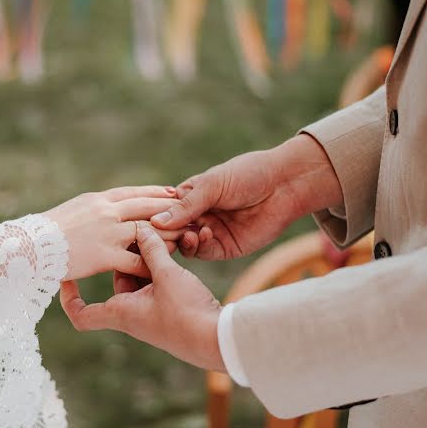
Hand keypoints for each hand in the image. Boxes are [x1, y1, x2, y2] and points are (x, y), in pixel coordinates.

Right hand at [44, 186, 183, 279]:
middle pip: (147, 207)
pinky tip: (164, 266)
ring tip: (185, 239)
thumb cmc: (44, 233)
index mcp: (97, 199)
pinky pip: (136, 260)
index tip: (173, 192)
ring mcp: (107, 233)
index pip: (133, 192)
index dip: (156, 193)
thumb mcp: (71, 211)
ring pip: (148, 231)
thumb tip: (103, 211)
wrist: (29, 246)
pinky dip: (152, 263)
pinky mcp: (105, 255)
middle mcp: (106, 212)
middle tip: (191, 212)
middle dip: (171, 209)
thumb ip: (92, 210)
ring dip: (169, 235)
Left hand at [60, 222, 225, 371]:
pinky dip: (162, 263)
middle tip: (136, 230)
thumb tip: (140, 229)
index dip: (69, 297)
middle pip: (117, 278)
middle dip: (125, 254)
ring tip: (160, 233)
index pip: (81, 314)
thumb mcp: (166, 275)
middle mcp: (131, 312)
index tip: (68, 276)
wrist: (217, 339)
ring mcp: (151, 310)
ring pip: (140, 276)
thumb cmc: (186, 313)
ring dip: (149, 255)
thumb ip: (152, 250)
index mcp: (120, 311)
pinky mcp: (169, 307)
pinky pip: (157, 280)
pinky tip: (175, 244)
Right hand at [151, 135, 341, 259]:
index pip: (162, 210)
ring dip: (181, 240)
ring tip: (187, 233)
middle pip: (169, 231)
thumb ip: (186, 206)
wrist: (284, 186)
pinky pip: (202, 252)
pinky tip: (202, 235)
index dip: (152, 216)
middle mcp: (196, 215)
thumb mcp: (212, 185)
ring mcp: (209, 232)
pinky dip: (197, 246)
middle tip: (158, 234)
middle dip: (164, 233)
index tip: (142, 220)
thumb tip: (156, 222)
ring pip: (183, 244)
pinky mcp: (224, 247)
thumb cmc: (247, 174)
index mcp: (189, 196)